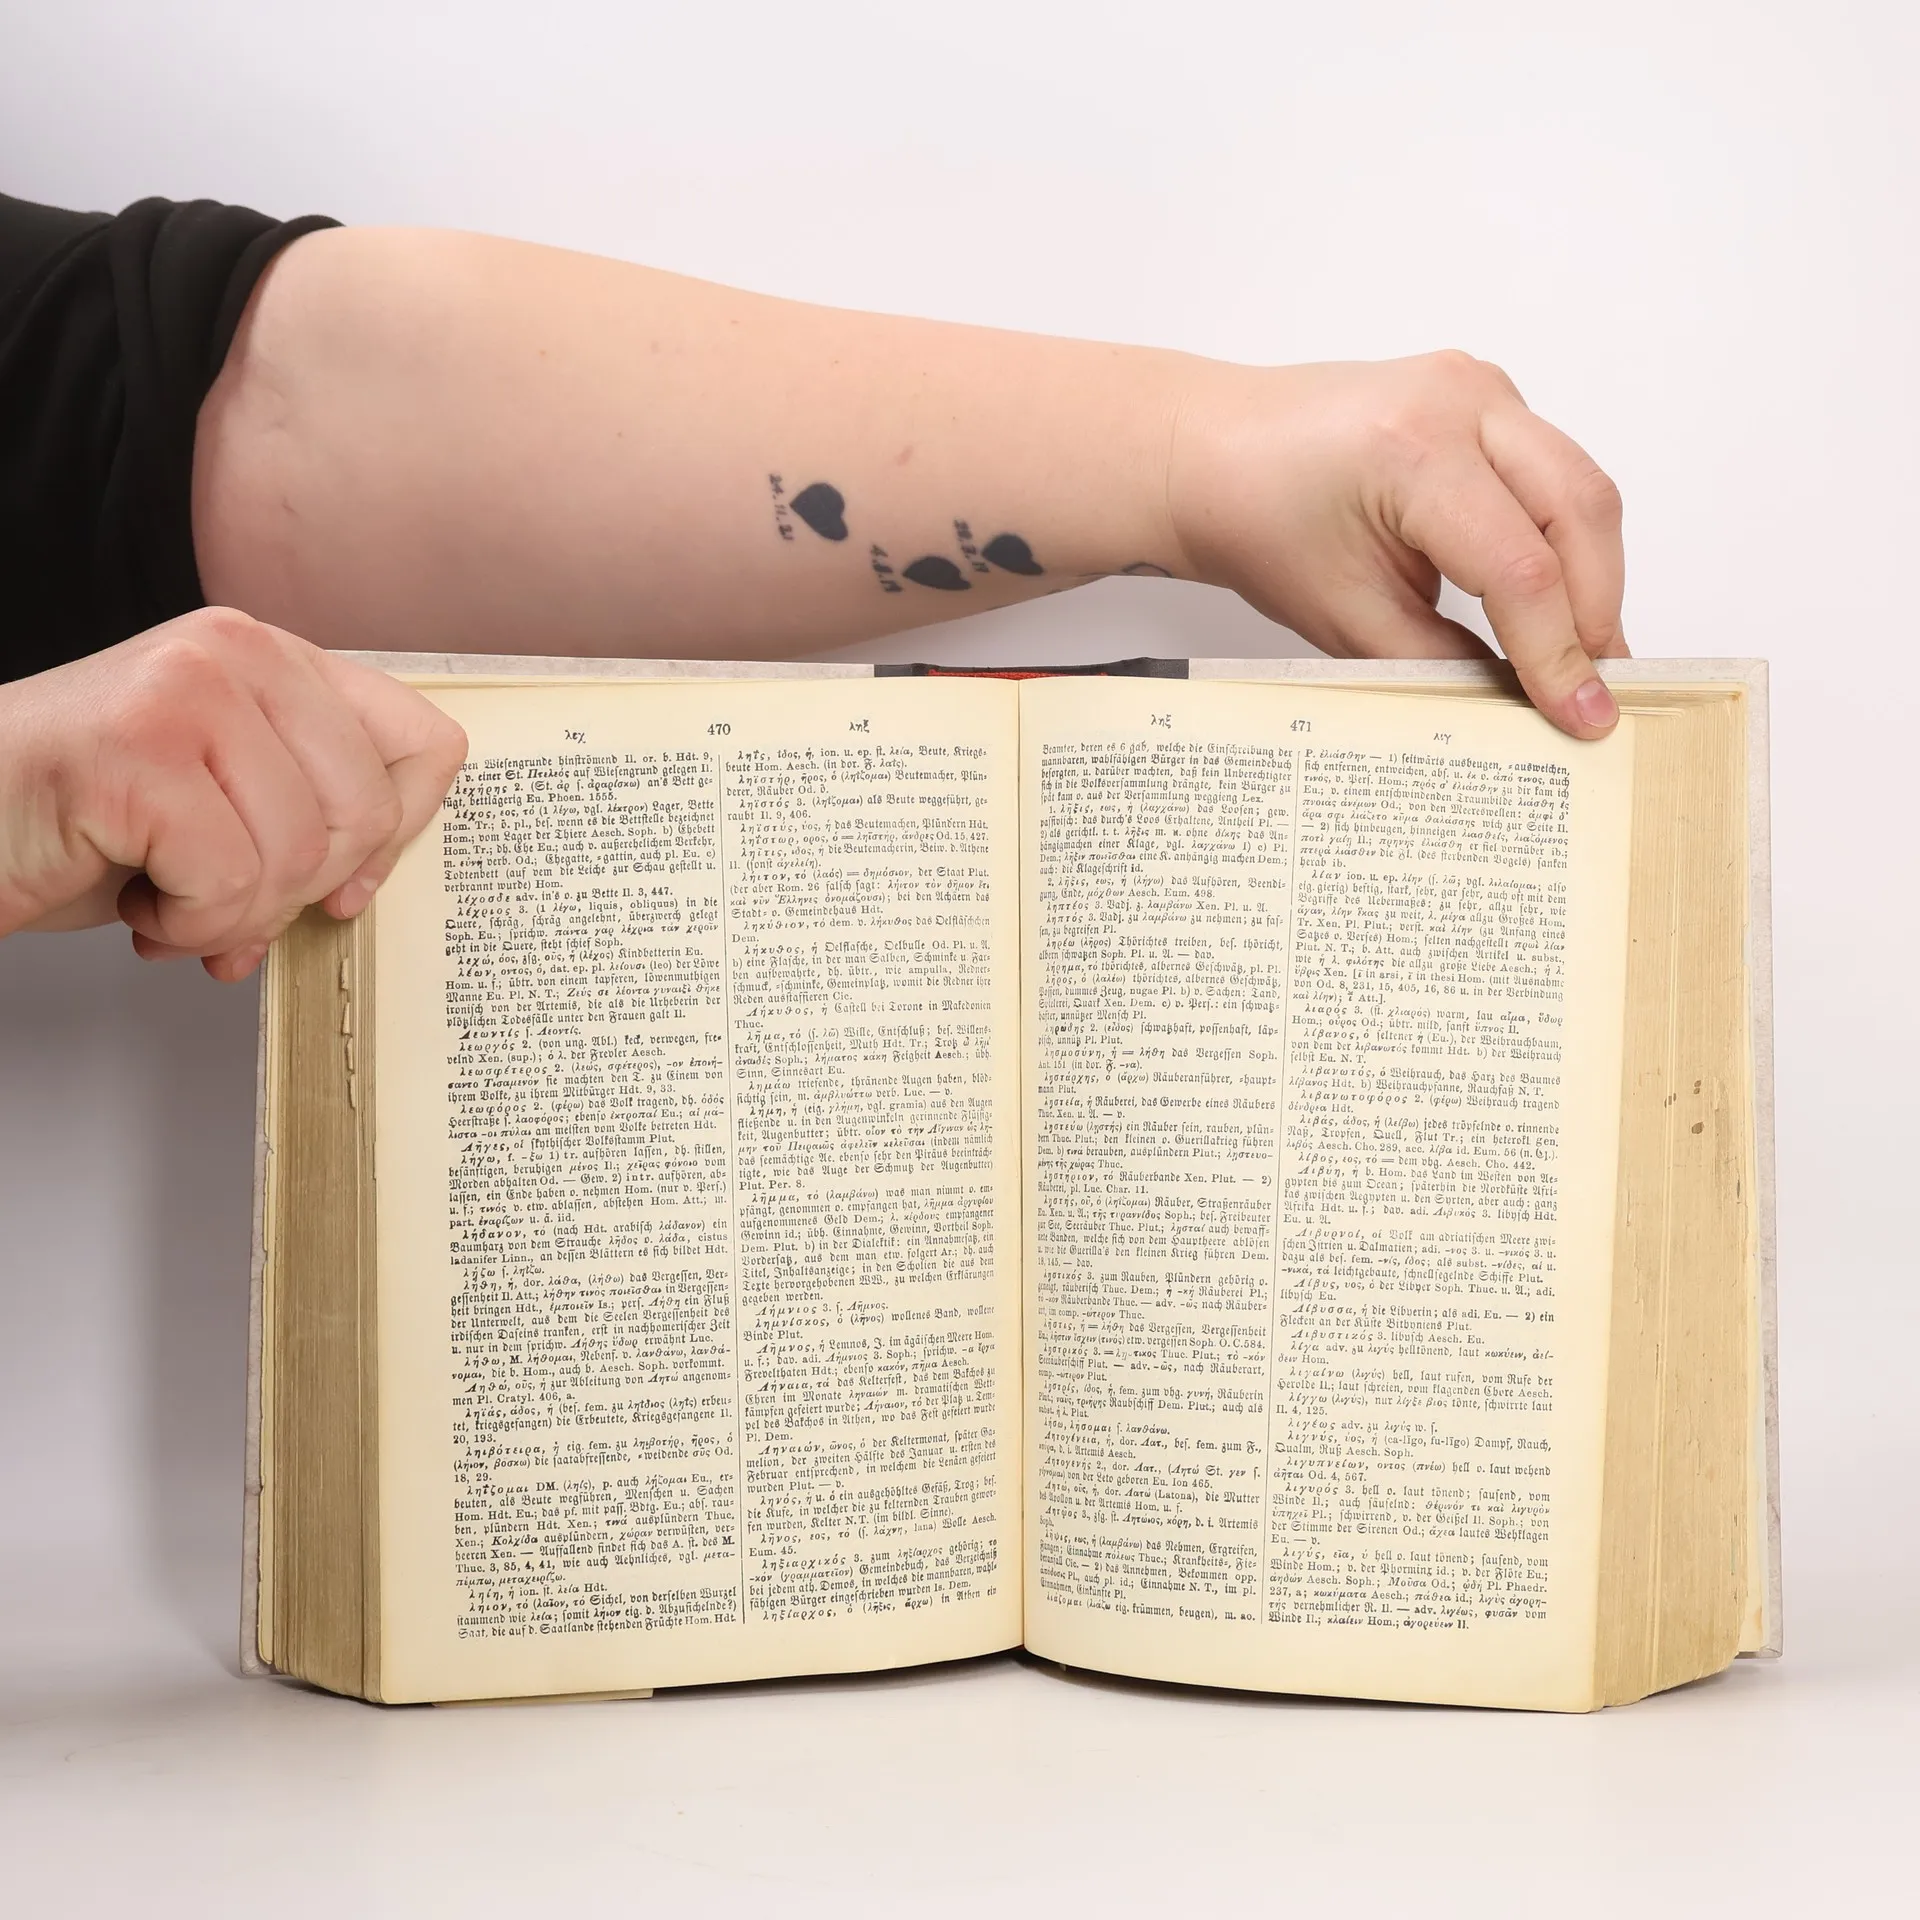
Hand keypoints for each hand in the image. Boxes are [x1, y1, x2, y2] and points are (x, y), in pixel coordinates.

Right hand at [0, 608, 467, 979]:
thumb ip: (306, 812)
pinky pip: (227, 880)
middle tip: (221, 897)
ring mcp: (186, 692)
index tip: (342, 883)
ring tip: (165, 898)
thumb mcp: (222, 800)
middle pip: (365, 812)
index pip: (426, 743)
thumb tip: (371, 879)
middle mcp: (237, 654)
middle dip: (297, 889)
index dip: (397, 836)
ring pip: (296, 855)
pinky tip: (136, 903)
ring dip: (230, 915)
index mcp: (273, 659)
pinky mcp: (138, 751)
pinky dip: (184, 925)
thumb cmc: (78, 820)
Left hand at [1167, 351, 1628, 737]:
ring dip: (1591, 573)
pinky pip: (1553, 469)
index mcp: (1413, 454)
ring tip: (1583, 651)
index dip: (1559, 653)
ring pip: (1579, 486)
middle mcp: (1460, 401)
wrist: (1211, 456)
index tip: (1584, 716)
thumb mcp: (1348, 619)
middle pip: (1578, 511)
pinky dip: (1562, 535)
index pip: (1521, 569)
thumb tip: (1524, 705)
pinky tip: (1553, 594)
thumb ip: (1442, 665)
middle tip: (1599, 686)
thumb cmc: (1256, 523)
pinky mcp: (1485, 395)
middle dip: (1597, 610)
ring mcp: (1479, 387)